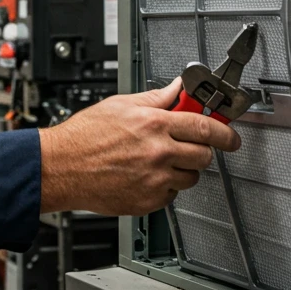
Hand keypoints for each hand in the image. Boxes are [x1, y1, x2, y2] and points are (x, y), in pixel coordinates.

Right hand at [38, 77, 240, 214]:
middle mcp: (158, 153)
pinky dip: (165, 186)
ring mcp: (154, 180)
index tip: (230, 135)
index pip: (205, 127)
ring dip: (183, 169)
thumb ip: (156, 98)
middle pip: (204, 155)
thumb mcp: (121, 105)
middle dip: (201, 149)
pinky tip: (146, 175)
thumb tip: (178, 88)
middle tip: (188, 144)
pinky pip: (172, 194)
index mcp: (154, 124)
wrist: (61, 167)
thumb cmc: (84, 136)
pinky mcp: (148, 201)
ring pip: (191, 177)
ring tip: (159, 160)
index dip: (224, 131)